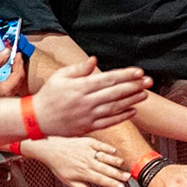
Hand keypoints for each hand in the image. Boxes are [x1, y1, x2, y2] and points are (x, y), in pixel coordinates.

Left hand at [20, 135, 124, 186]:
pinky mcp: (87, 142)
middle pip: (105, 169)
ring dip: (115, 161)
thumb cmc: (59, 165)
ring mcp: (87, 151)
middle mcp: (86, 162)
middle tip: (128, 177)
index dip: (112, 184)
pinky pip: (100, 145)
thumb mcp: (68, 180)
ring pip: (104, 157)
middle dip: (118, 174)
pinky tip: (114, 152)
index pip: (101, 180)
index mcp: (83, 173)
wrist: (50, 148)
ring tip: (123, 165)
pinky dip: (107, 148)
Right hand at [29, 59, 149, 136]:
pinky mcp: (88, 127)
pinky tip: (133, 110)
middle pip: (114, 93)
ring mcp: (88, 116)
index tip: (139, 71)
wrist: (37, 119)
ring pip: (114, 108)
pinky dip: (122, 117)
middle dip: (134, 86)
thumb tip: (94, 60)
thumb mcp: (59, 77)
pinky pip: (108, 122)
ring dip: (131, 101)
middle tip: (149, 81)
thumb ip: (78, 69)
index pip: (107, 79)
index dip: (125, 75)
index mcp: (79, 87)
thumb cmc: (49, 94)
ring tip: (145, 94)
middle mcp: (85, 102)